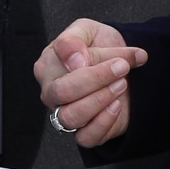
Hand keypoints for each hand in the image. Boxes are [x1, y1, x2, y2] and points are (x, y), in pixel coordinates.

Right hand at [34, 18, 145, 148]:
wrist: (120, 66)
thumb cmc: (99, 48)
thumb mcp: (87, 30)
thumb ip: (74, 40)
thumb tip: (76, 61)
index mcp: (47, 65)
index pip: (58, 65)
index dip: (89, 64)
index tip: (117, 59)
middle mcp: (51, 92)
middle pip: (62, 93)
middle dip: (97, 80)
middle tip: (122, 69)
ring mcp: (63, 114)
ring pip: (71, 117)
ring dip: (101, 100)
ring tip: (121, 85)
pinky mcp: (82, 132)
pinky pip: (85, 137)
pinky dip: (103, 123)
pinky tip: (116, 105)